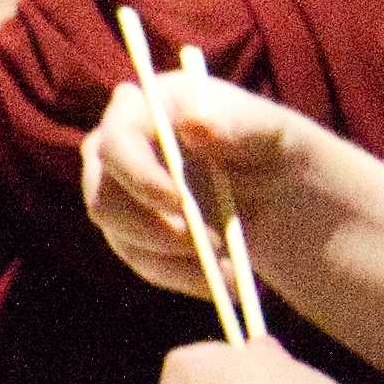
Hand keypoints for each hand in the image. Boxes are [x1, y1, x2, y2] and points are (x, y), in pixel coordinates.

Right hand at [80, 63, 309, 304]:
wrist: (281, 195)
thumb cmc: (276, 148)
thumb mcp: (276, 132)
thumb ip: (242, 123)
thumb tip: (196, 122)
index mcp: (152, 107)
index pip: (117, 136)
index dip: (137, 172)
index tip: (179, 202)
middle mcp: (122, 147)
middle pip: (102, 195)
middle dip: (151, 227)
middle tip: (204, 244)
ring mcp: (120, 193)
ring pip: (120, 237)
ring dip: (173, 255)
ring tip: (228, 263)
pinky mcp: (131, 233)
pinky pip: (144, 264)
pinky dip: (185, 275)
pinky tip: (224, 277)